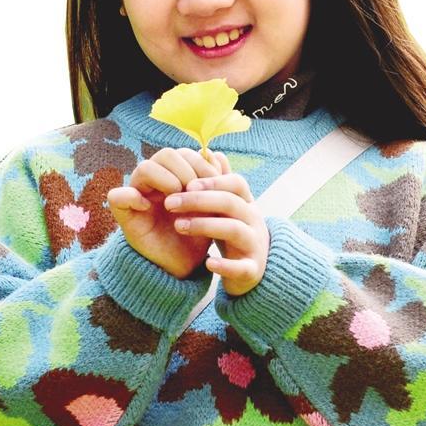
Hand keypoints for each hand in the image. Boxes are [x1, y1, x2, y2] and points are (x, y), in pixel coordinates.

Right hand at [106, 147, 226, 278]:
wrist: (184, 263)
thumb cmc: (197, 232)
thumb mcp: (212, 206)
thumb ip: (215, 181)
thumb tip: (219, 155)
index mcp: (174, 174)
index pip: (184, 153)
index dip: (201, 165)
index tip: (214, 186)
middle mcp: (154, 180)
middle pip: (165, 155)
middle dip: (186, 172)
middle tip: (195, 194)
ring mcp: (138, 194)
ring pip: (144, 168)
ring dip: (165, 181)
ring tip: (175, 204)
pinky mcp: (124, 213)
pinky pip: (116, 196)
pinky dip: (131, 197)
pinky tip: (148, 208)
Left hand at [163, 154, 269, 296]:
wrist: (251, 273)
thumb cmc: (234, 235)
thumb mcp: (227, 208)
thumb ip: (220, 183)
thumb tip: (211, 152)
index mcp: (248, 203)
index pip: (236, 183)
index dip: (211, 181)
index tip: (185, 183)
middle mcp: (255, 221)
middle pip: (230, 202)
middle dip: (199, 200)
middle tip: (169, 203)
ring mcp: (255, 245)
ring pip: (234, 229)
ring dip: (204, 226)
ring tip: (178, 226)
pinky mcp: (252, 270)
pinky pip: (241, 267)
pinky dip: (224, 264)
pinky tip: (206, 263)